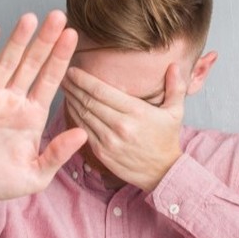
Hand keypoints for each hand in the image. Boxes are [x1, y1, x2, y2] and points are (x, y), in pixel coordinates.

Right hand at [0, 11, 88, 225]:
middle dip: (45, 42)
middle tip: (59, 16)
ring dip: (18, 40)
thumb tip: (82, 134)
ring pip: (7, 63)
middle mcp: (13, 101)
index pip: (50, 81)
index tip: (74, 36)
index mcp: (32, 116)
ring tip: (31, 18)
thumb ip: (57, 155)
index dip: (61, 58)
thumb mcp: (34, 175)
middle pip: (32, 65)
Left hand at [61, 63, 186, 191]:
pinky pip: (83, 131)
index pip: (102, 91)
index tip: (73, 70)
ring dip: (71, 101)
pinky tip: (70, 108)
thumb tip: (174, 65)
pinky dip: (74, 118)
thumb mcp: (175, 112)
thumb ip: (175, 87)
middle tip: (62, 76)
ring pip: (83, 115)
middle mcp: (120, 125)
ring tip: (64, 89)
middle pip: (89, 101)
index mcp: (136, 112)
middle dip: (73, 87)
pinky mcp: (102, 153)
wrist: (162, 172)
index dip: (84, 79)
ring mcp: (109, 141)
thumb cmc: (166, 139)